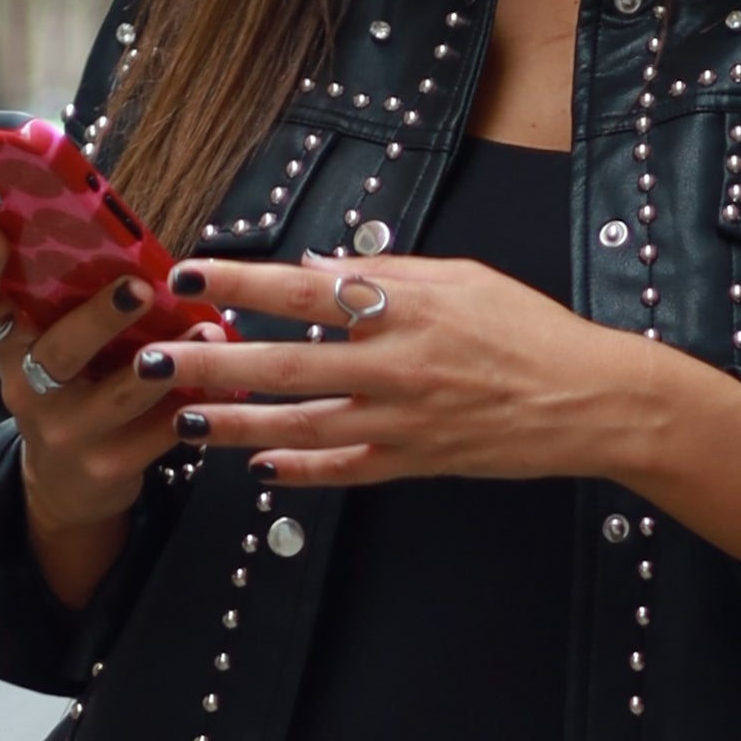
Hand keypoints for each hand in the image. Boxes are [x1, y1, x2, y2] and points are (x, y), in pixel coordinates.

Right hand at [0, 240, 177, 608]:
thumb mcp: (52, 354)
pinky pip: (158, 433)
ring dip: (165, 360)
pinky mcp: (108, 467)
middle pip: (57, 351)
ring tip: (204, 331)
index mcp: (9, 349)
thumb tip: (123, 239)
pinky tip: (224, 380)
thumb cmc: (69, 397)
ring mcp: (66, 433)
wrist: (68, 490)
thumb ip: (70, 308)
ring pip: (115, 396)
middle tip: (138, 287)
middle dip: (100, 318)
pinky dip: (194, 403)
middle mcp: (28, 391)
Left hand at [143, 251, 740, 576]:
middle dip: (208, 364)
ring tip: (181, 421)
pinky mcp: (416, 462)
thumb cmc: (531, 329)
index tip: (189, 274)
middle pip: (282, 365)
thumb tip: (314, 269)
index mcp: (404, 309)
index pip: (304, 292)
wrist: (591, 400)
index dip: (241, 284)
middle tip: (149, 361)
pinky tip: (259, 469)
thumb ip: (384, 273)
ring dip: (234, 425)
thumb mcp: (461, 278)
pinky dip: (300, 471)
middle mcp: (394, 366)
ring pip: (300, 425)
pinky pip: (345, 470)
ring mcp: (402, 422)